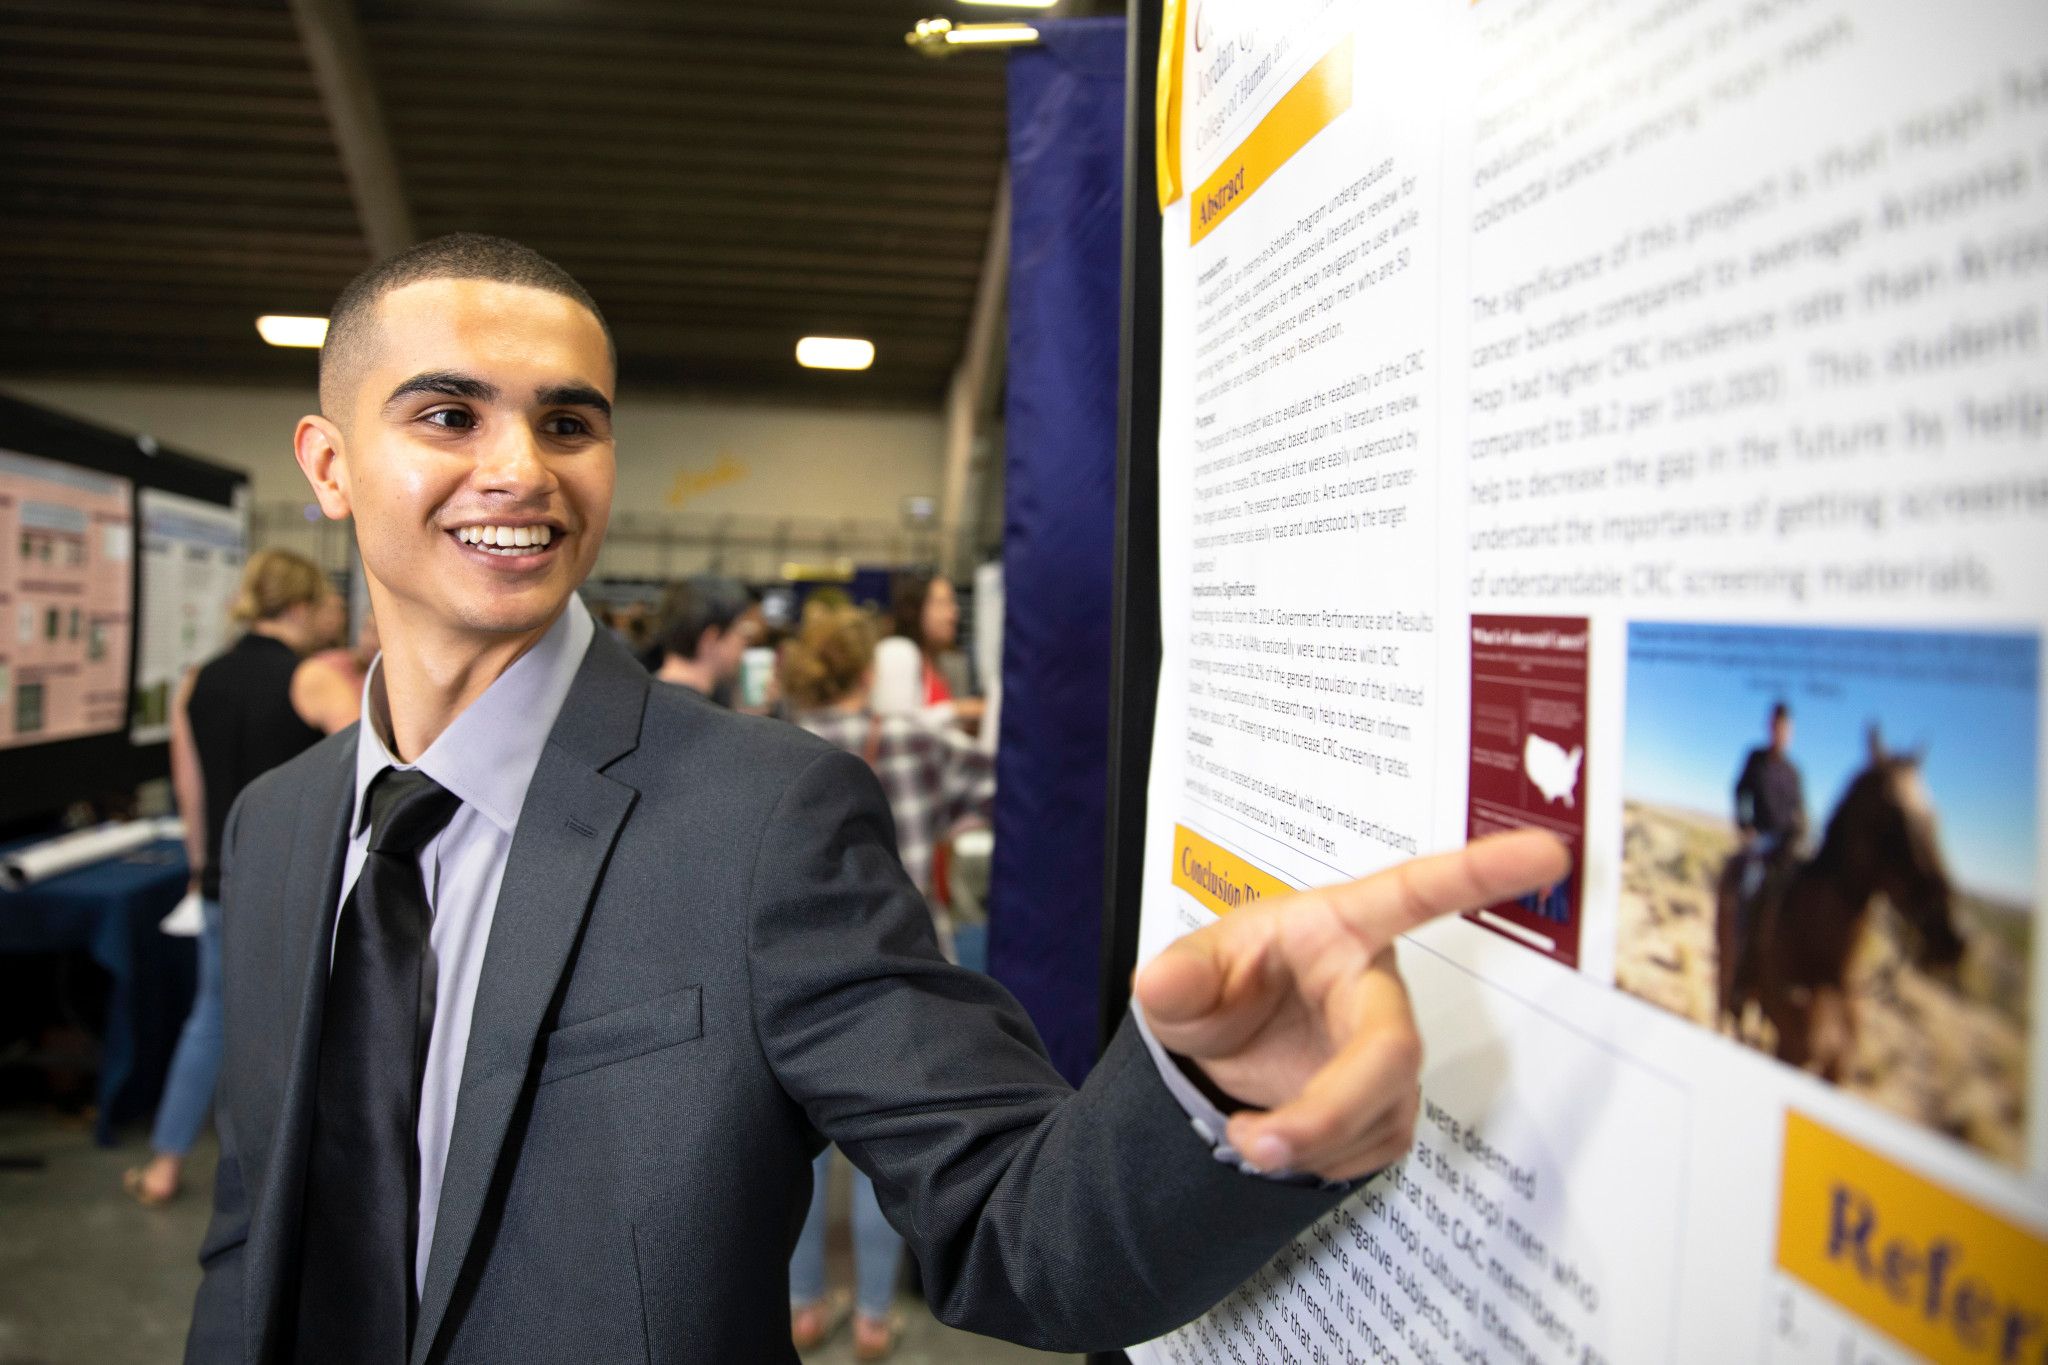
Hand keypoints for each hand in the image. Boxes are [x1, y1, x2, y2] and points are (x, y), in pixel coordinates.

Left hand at [1134, 829, 1568, 1181]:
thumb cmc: (1223, 989)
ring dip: (1311, 1141)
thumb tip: (1160, 983)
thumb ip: (1176, 980)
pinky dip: (1323, 1158)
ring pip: (1381, 1111)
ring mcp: (1389, 1049)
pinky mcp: (1394, 1103)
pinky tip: (1293, 1138)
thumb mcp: (1184, 978)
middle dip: (1330, 1108)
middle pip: (1392, 1051)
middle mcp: (1376, 989)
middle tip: (1261, 1143)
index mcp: (1338, 928)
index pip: (1415, 892)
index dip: (1482, 872)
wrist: (1221, 1057)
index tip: (1545, 849)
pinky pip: (1376, 1145)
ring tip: (1252, 1134)